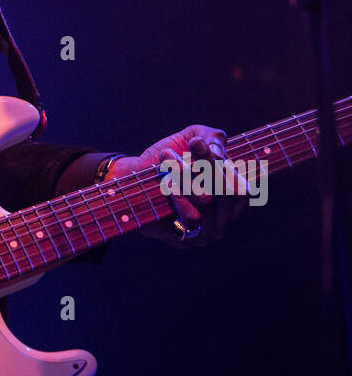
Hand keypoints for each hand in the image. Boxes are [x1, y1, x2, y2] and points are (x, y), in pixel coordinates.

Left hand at [109, 124, 248, 246]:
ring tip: (167, 156)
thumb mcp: (193, 137)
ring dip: (185, 175)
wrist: (134, 176)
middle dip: (205, 164)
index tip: (196, 142)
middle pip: (226, 192)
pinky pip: (191, 217)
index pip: (241, 183)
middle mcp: (224, 216)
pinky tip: (167, 182)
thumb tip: (219, 152)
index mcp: (234, 194)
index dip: (220, 163)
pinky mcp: (185, 239)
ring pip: (207, 202)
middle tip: (186, 145)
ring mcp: (206, 231)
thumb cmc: (170, 154)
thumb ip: (213, 137)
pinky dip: (178, 196)